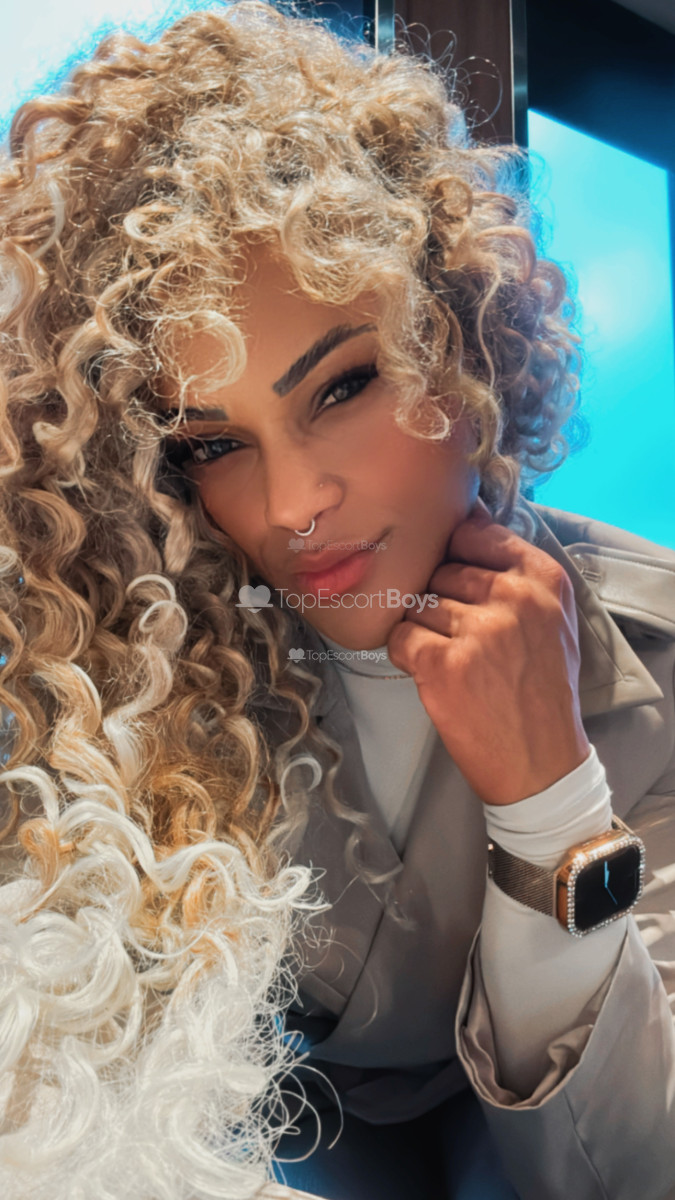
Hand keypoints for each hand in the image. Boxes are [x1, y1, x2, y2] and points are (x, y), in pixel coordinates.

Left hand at [386, 500, 590, 804]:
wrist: (541, 763)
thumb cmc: (542, 688)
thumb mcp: (550, 618)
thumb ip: (514, 568)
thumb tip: (468, 514)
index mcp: (544, 579)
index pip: (475, 533)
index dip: (456, 555)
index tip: (457, 580)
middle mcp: (514, 597)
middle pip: (442, 570)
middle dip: (441, 601)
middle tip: (465, 639)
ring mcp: (478, 630)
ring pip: (418, 602)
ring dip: (424, 630)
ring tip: (455, 661)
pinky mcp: (442, 663)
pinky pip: (399, 636)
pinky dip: (405, 655)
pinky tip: (433, 674)